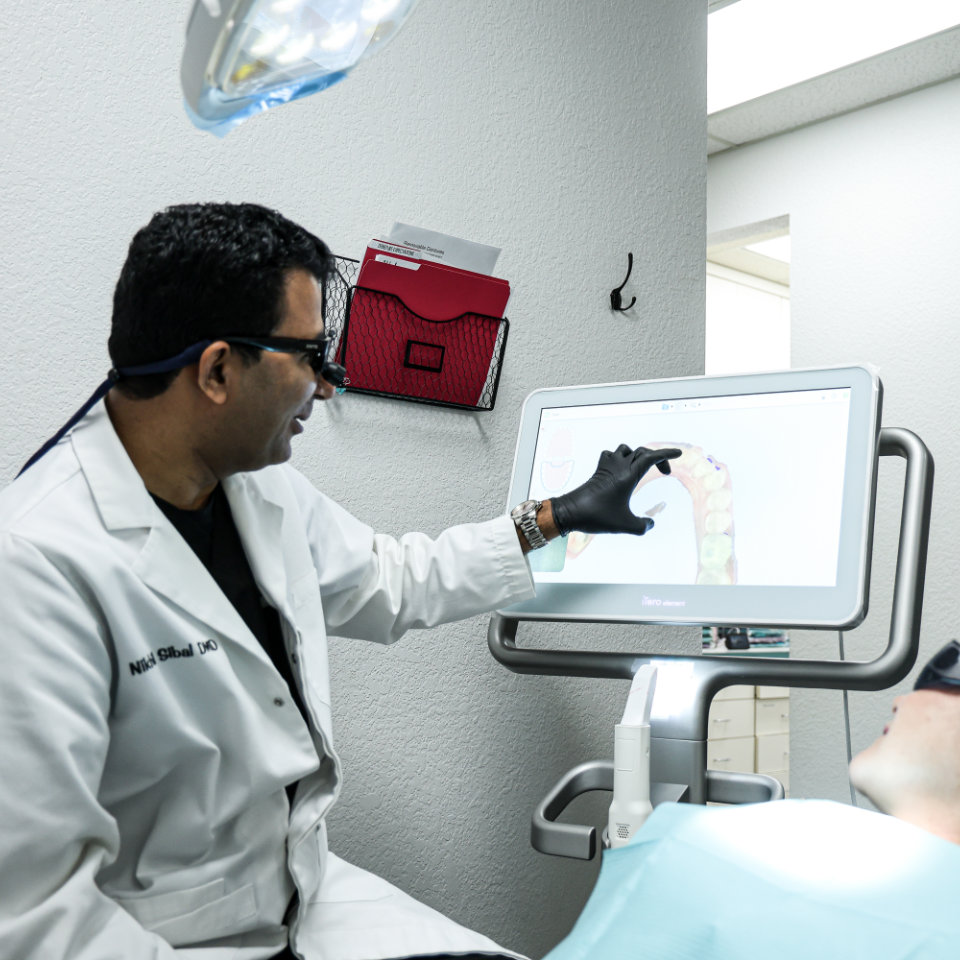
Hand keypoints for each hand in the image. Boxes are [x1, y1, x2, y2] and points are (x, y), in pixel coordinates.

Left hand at [551, 444, 681, 536]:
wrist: (570, 512)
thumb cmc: (597, 517)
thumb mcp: (625, 526)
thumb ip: (643, 526)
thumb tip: (651, 523)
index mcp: (628, 476)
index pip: (651, 457)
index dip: (667, 454)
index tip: (679, 453)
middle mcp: (618, 467)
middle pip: (642, 451)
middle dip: (657, 458)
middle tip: (665, 473)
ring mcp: (606, 467)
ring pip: (625, 449)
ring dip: (637, 454)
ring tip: (642, 468)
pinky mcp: (597, 471)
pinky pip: (610, 455)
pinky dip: (619, 458)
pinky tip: (620, 469)